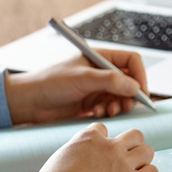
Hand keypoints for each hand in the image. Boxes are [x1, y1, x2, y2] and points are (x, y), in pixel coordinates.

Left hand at [4, 49, 148, 123]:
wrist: (29, 101)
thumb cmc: (50, 82)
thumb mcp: (83, 78)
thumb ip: (111, 81)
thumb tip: (134, 87)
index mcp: (99, 57)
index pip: (131, 61)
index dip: (139, 75)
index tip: (141, 92)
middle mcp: (100, 71)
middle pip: (129, 80)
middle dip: (130, 94)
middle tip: (126, 106)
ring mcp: (96, 87)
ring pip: (121, 96)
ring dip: (119, 105)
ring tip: (110, 111)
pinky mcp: (91, 102)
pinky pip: (110, 106)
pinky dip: (108, 111)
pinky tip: (97, 114)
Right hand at [15, 123, 157, 171]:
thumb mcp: (62, 154)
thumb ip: (77, 150)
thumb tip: (81, 156)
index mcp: (90, 137)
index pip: (104, 128)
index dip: (103, 139)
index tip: (100, 150)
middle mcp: (110, 146)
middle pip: (135, 134)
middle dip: (132, 144)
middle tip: (126, 156)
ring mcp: (122, 164)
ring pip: (147, 150)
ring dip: (143, 158)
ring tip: (136, 168)